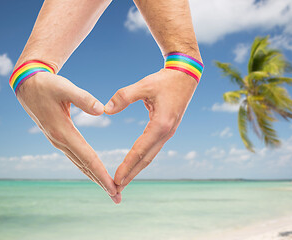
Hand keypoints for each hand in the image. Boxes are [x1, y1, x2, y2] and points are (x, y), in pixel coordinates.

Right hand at [16, 72, 120, 203]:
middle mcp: (61, 141)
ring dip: (96, 178)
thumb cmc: (47, 85)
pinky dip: (88, 168)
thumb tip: (102, 110)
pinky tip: (95, 173)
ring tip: (110, 191)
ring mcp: (59, 142)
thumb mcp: (64, 87)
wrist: (28, 86)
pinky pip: (77, 158)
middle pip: (85, 167)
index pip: (88, 158)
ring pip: (80, 164)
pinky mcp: (60, 139)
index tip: (114, 187)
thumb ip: (83, 98)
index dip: (101, 174)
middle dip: (102, 183)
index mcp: (63, 132)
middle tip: (117, 198)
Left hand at [105, 69, 196, 191]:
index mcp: (161, 125)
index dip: (127, 165)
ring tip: (123, 181)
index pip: (140, 150)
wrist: (186, 75)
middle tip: (116, 189)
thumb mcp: (144, 85)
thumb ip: (124, 96)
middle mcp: (166, 133)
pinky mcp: (166, 130)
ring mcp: (167, 133)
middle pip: (146, 159)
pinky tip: (134, 164)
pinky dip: (142, 159)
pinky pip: (152, 149)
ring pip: (150, 156)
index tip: (116, 179)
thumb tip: (106, 109)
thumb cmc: (164, 80)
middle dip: (131, 174)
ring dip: (136, 169)